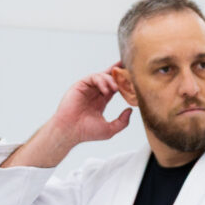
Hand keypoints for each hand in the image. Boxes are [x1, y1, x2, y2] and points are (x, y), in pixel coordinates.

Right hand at [8, 67, 131, 167]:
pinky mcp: (80, 85)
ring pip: (102, 76)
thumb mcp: (110, 129)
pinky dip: (101, 81)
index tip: (134, 80)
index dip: (123, 83)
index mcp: (101, 101)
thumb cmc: (87, 132)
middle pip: (109, 78)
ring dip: (111, 80)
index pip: (114, 88)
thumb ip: (122, 121)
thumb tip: (131, 110)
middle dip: (118, 73)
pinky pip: (93, 77)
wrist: (70, 131)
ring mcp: (87, 88)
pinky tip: (106, 90)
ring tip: (116, 88)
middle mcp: (94, 93)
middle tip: (129, 72)